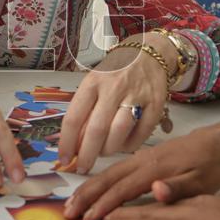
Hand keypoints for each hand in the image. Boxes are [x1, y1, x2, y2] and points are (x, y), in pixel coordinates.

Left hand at [59, 38, 171, 174]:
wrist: (150, 52)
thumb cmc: (117, 70)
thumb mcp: (95, 81)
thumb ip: (86, 107)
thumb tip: (73, 141)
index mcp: (93, 82)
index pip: (74, 117)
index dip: (66, 142)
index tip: (63, 158)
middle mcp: (113, 87)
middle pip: (96, 129)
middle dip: (86, 154)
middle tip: (82, 167)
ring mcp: (136, 95)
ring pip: (119, 132)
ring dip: (109, 150)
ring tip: (104, 153)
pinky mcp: (156, 103)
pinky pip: (142, 133)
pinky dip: (131, 145)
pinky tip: (124, 146)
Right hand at [64, 128, 219, 219]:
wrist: (212, 143)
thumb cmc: (208, 167)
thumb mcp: (202, 182)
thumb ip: (179, 188)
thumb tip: (156, 190)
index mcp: (155, 169)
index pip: (124, 189)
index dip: (105, 205)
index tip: (89, 219)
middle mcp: (141, 161)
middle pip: (108, 178)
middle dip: (86, 196)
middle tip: (68, 212)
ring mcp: (138, 158)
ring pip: (107, 173)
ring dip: (87, 188)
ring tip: (71, 203)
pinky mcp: (138, 158)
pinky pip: (113, 170)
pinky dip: (97, 180)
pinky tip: (89, 190)